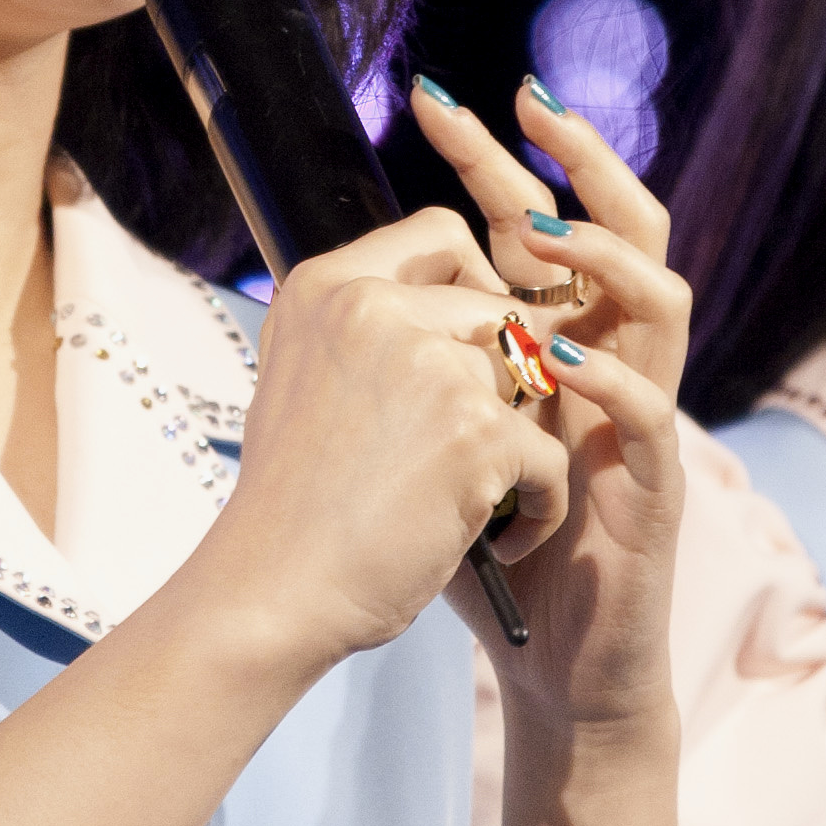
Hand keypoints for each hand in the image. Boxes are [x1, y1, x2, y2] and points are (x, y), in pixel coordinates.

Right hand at [202, 206, 567, 680]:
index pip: (441, 234)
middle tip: (477, 446)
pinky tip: (503, 536)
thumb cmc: (294, 502)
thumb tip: (452, 298)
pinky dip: (540, 504)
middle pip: (501, 308)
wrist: (275, 591)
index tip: (468, 346)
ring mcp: (428, 364)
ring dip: (524, 440)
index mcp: (326, 286)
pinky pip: (550, 453)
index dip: (474, 285)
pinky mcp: (475, 431)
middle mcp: (373, 308)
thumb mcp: (304, 376)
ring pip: (532, 379)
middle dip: (506, 378)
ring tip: (487, 495)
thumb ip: (366, 326)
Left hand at [406, 75, 688, 736]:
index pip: (541, 223)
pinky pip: (651, 414)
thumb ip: (409, 365)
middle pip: (626, 229)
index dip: (496, 157)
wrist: (551, 663)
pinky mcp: (655, 489)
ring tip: (545, 232)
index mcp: (562, 342)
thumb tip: (326, 291)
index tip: (437, 99)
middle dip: (579, 159)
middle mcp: (615, 362)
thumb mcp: (435, 434)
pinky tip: (560, 361)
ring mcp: (644, 421)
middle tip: (529, 102)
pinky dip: (610, 380)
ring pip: (662, 303)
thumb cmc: (486, 547)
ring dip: (603, 257)